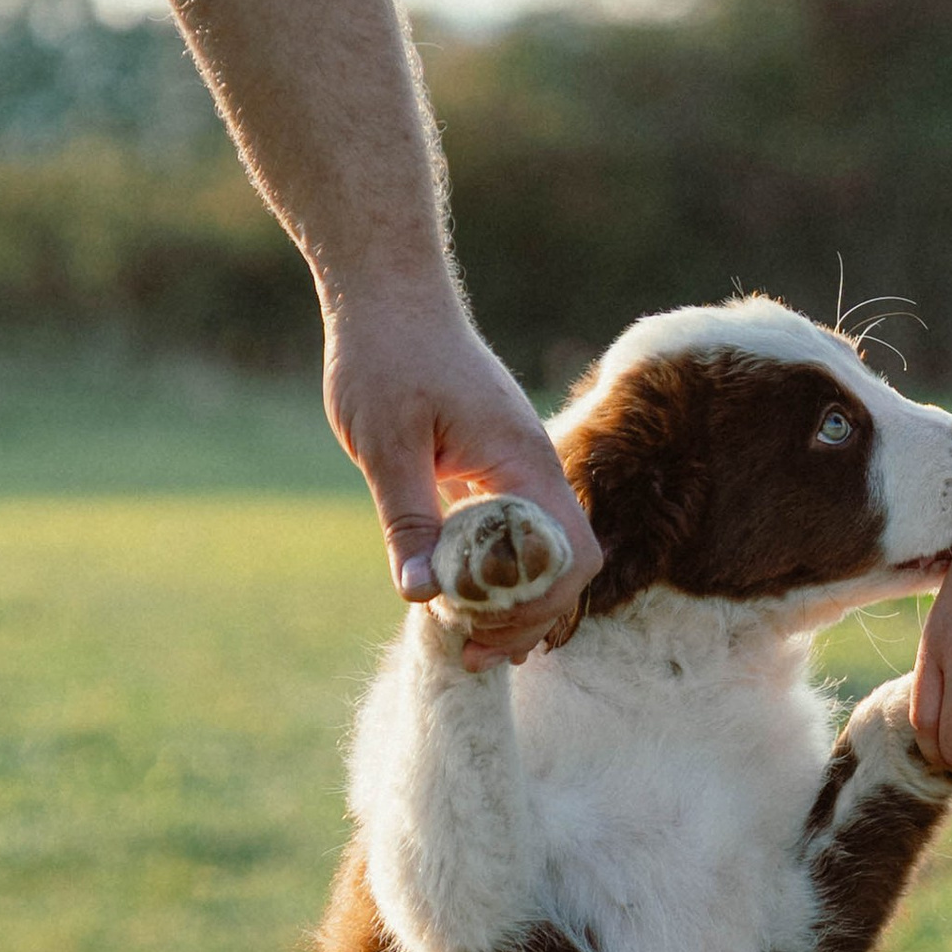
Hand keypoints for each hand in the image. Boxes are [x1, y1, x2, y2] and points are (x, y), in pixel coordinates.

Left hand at [323, 280, 599, 660]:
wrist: (386, 295)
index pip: (566, 553)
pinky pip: (513, 535)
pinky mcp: (492, 469)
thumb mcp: (386, 445)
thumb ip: (408, 520)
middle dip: (527, 618)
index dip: (536, 606)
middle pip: (564, 566)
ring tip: (469, 646)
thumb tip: (422, 595)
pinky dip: (496, 575)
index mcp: (521, 460)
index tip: (481, 633)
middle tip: (472, 656)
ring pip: (541, 554)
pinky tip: (461, 603)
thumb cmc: (385, 356)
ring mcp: (516, 469)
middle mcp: (533, 467)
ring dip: (513, 604)